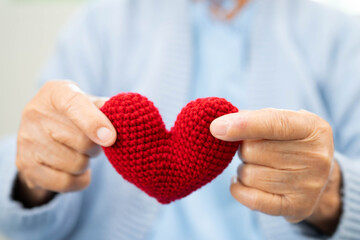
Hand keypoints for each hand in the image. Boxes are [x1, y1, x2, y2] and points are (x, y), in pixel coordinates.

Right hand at [15, 80, 115, 206]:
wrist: (42, 130)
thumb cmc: (76, 114)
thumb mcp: (90, 103)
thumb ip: (108, 108)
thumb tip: (125, 120)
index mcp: (56, 93)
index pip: (75, 105)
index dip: (95, 122)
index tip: (111, 138)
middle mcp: (35, 113)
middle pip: (82, 142)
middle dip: (95, 146)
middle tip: (92, 142)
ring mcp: (27, 140)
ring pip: (76, 164)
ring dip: (87, 163)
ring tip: (80, 152)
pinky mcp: (25, 165)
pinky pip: (65, 183)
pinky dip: (79, 181)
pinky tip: (77, 171)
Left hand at [210, 108, 340, 233]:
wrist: (314, 172)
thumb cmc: (287, 139)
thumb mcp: (278, 120)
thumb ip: (251, 118)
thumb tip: (219, 126)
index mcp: (312, 128)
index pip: (273, 124)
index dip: (242, 125)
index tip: (215, 128)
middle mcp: (316, 157)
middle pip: (254, 151)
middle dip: (243, 149)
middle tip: (253, 149)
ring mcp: (309, 185)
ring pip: (249, 175)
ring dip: (243, 169)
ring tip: (256, 165)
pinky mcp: (297, 207)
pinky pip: (251, 199)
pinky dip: (238, 189)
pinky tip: (242, 182)